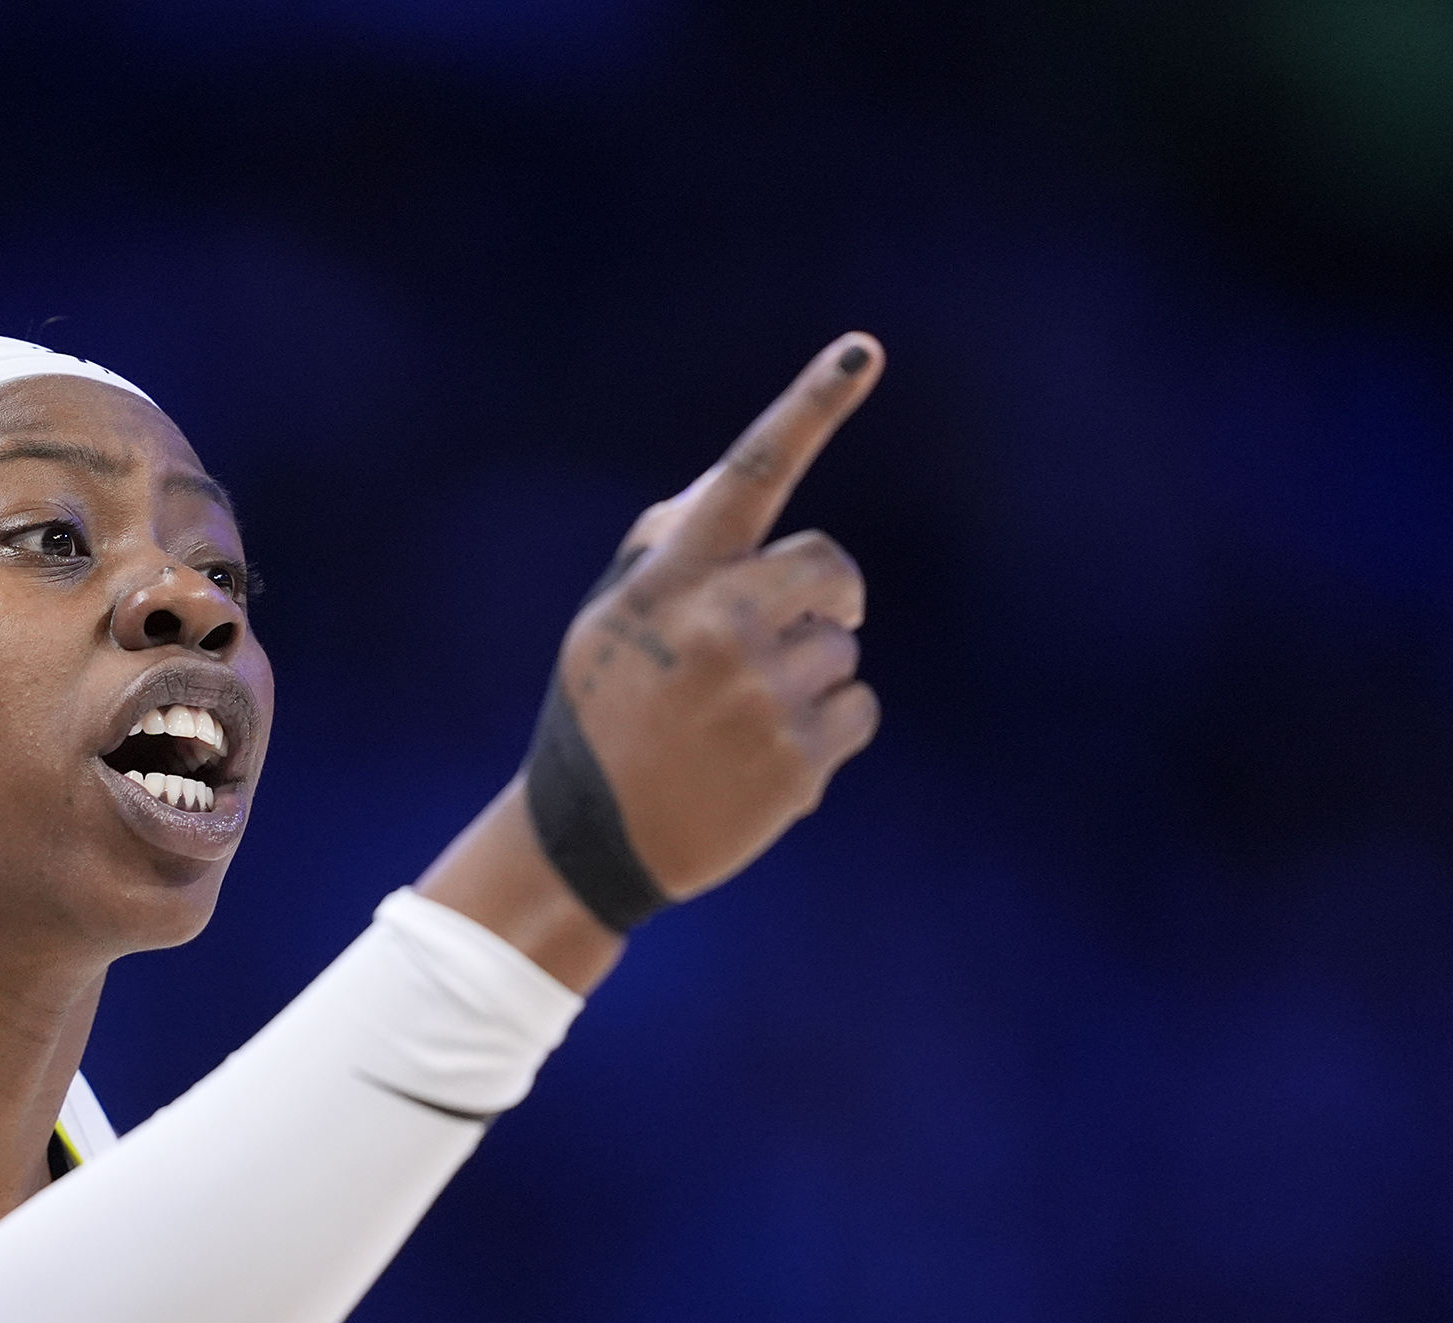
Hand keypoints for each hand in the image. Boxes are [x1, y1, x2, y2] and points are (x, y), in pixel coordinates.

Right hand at [558, 333, 882, 904]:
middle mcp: (719, 626)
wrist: (591, 841)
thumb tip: (741, 481)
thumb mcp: (610, 619)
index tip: (861, 350)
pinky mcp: (800, 758)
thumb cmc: (604, 712)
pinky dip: (828, 731)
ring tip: (744, 719)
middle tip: (786, 634)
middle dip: (825, 596)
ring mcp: (764, 694)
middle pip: (833, 566)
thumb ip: (670, 543)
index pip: (750, 474)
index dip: (810, 407)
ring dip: (812, 673)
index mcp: (670, 580)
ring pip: (845, 646)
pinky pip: (859, 710)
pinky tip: (767, 756)